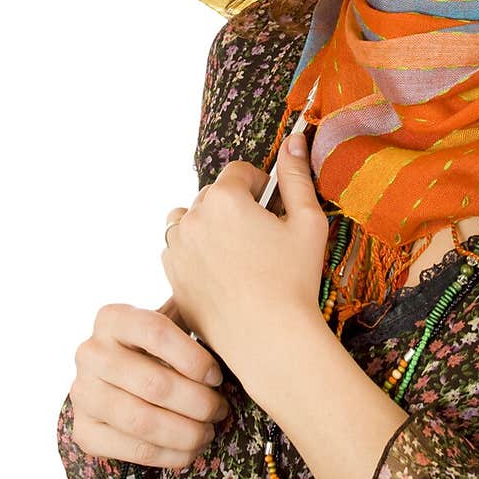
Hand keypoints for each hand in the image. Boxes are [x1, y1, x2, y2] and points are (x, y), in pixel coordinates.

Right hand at [69, 299, 229, 468]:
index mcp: (112, 318)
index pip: (156, 332)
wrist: (115, 378)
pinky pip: (132, 450)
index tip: (217, 376)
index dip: (193, 358)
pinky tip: (191, 451)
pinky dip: (169, 455)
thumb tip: (231, 340)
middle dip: (197, 402)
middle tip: (220, 409)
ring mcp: (82, 394)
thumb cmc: (158, 347)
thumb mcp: (171, 321)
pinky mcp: (83, 432)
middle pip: (153, 383)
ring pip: (141, 421)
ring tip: (208, 432)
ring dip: (185, 432)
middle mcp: (89, 353)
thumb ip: (192, 321)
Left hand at [160, 137, 330, 381]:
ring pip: (189, 220)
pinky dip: (195, 253)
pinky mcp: (171, 278)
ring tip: (236, 251)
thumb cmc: (294, 279)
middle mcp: (193, 218)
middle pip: (213, 195)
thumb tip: (295, 140)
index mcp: (225, 198)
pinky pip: (178, 251)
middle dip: (235, 206)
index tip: (273, 209)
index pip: (239, 171)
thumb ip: (296, 176)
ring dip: (208, 225)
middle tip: (260, 237)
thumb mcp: (307, 221)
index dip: (260, 185)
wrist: (268, 339)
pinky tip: (222, 273)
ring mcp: (176, 249)